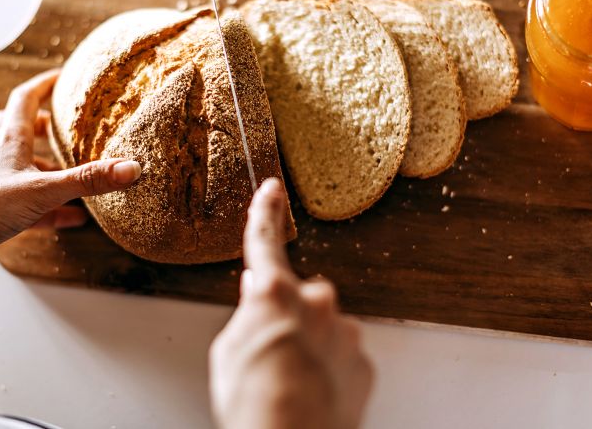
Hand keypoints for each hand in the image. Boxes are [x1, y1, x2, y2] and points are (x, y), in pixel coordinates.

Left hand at [0, 69, 141, 276]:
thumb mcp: (44, 190)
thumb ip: (88, 180)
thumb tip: (130, 168)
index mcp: (8, 141)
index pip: (26, 98)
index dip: (45, 85)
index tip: (63, 77)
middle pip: (21, 128)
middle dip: (45, 125)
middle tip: (68, 127)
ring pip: (24, 167)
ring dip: (49, 168)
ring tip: (78, 176)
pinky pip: (29, 203)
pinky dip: (52, 208)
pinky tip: (73, 219)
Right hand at [209, 179, 373, 428]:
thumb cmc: (254, 403)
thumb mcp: (229, 352)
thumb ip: (247, 315)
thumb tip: (256, 296)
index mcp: (274, 292)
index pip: (264, 240)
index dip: (264, 212)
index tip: (271, 190)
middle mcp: (316, 302)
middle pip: (298, 296)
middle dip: (286, 315)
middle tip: (269, 352)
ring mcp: (343, 332)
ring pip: (323, 329)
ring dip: (308, 347)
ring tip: (287, 383)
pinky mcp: (362, 362)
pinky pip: (341, 357)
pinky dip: (327, 370)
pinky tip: (310, 392)